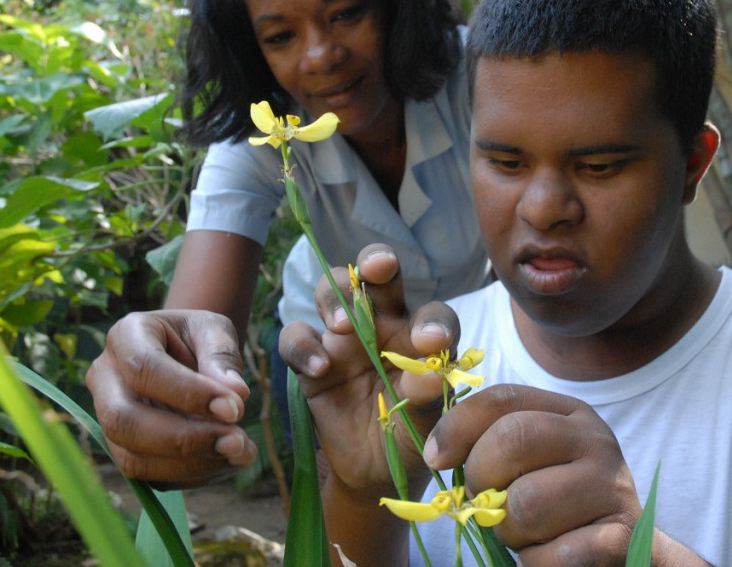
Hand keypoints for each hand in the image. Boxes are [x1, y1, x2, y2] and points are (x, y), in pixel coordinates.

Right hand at [86, 310, 255, 486]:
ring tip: (242, 452)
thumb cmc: (197, 337)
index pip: (144, 369)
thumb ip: (222, 355)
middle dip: (184, 439)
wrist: (184, 353)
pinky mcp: (125, 450)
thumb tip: (236, 393)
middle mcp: (105, 380)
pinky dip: (194, 474)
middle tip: (238, 441)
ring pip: (133, 459)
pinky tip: (230, 461)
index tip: (235, 407)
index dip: (189, 393)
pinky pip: (152, 476)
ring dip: (192, 464)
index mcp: (125, 338)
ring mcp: (108, 419)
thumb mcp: (213, 330)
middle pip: (124, 421)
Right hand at [279, 244, 455, 493]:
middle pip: (379, 277)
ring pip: (334, 290)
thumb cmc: (410, 435)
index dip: (434, 322)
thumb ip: (428, 398)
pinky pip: (297, 336)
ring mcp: (344, 338)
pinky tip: (320, 369)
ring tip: (342, 325)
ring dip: (336, 297)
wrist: (374, 470)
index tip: (432, 342)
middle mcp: (384, 325)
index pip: (433, 315)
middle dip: (378, 261)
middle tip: (380, 266)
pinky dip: (303, 346)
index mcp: (421, 337)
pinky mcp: (311, 359)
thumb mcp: (426, 423)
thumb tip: (430, 376)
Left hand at [424, 384, 640, 565]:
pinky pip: (555, 553)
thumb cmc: (557, 501)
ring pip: (527, 503)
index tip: (435, 459)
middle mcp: (596, 439)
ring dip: (510, 531)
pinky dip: (536, 563)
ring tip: (523, 534)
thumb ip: (489, 441)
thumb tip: (436, 451)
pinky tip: (545, 557)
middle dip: (481, 479)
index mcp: (569, 412)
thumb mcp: (529, 459)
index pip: (503, 399)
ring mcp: (613, 486)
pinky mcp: (621, 536)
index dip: (457, 426)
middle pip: (512, 439)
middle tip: (486, 506)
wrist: (623, 549)